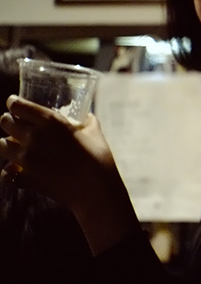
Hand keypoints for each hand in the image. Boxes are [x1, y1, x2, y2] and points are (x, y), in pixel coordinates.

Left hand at [0, 95, 114, 206]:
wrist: (95, 189)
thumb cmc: (98, 158)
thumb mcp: (95, 133)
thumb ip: (88, 122)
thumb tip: (86, 117)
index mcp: (51, 122)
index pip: (18, 106)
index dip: (14, 103)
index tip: (14, 103)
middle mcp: (34, 137)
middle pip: (5, 122)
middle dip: (8, 121)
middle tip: (14, 124)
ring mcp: (26, 159)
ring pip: (1, 146)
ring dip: (7, 145)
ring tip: (15, 147)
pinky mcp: (25, 178)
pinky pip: (6, 173)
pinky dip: (9, 172)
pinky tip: (17, 171)